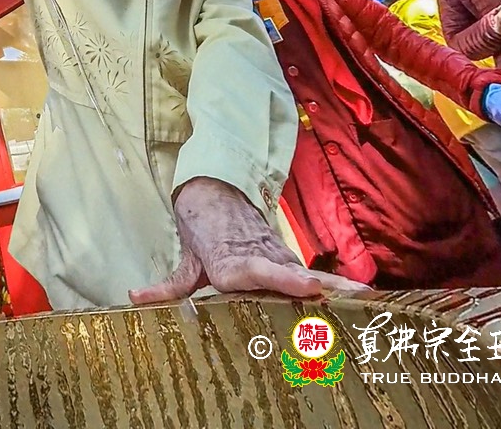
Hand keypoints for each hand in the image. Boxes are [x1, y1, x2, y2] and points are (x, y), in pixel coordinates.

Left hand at [128, 178, 369, 303]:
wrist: (216, 201)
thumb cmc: (202, 237)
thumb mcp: (185, 263)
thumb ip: (167, 285)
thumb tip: (135, 297)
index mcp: (232, 264)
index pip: (259, 271)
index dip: (283, 279)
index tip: (308, 286)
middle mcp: (260, 261)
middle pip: (291, 275)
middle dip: (319, 288)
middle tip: (347, 300)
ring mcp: (278, 260)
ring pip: (308, 273)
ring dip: (336, 286)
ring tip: (366, 299)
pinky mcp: (289, 262)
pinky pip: (313, 276)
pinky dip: (338, 285)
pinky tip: (365, 296)